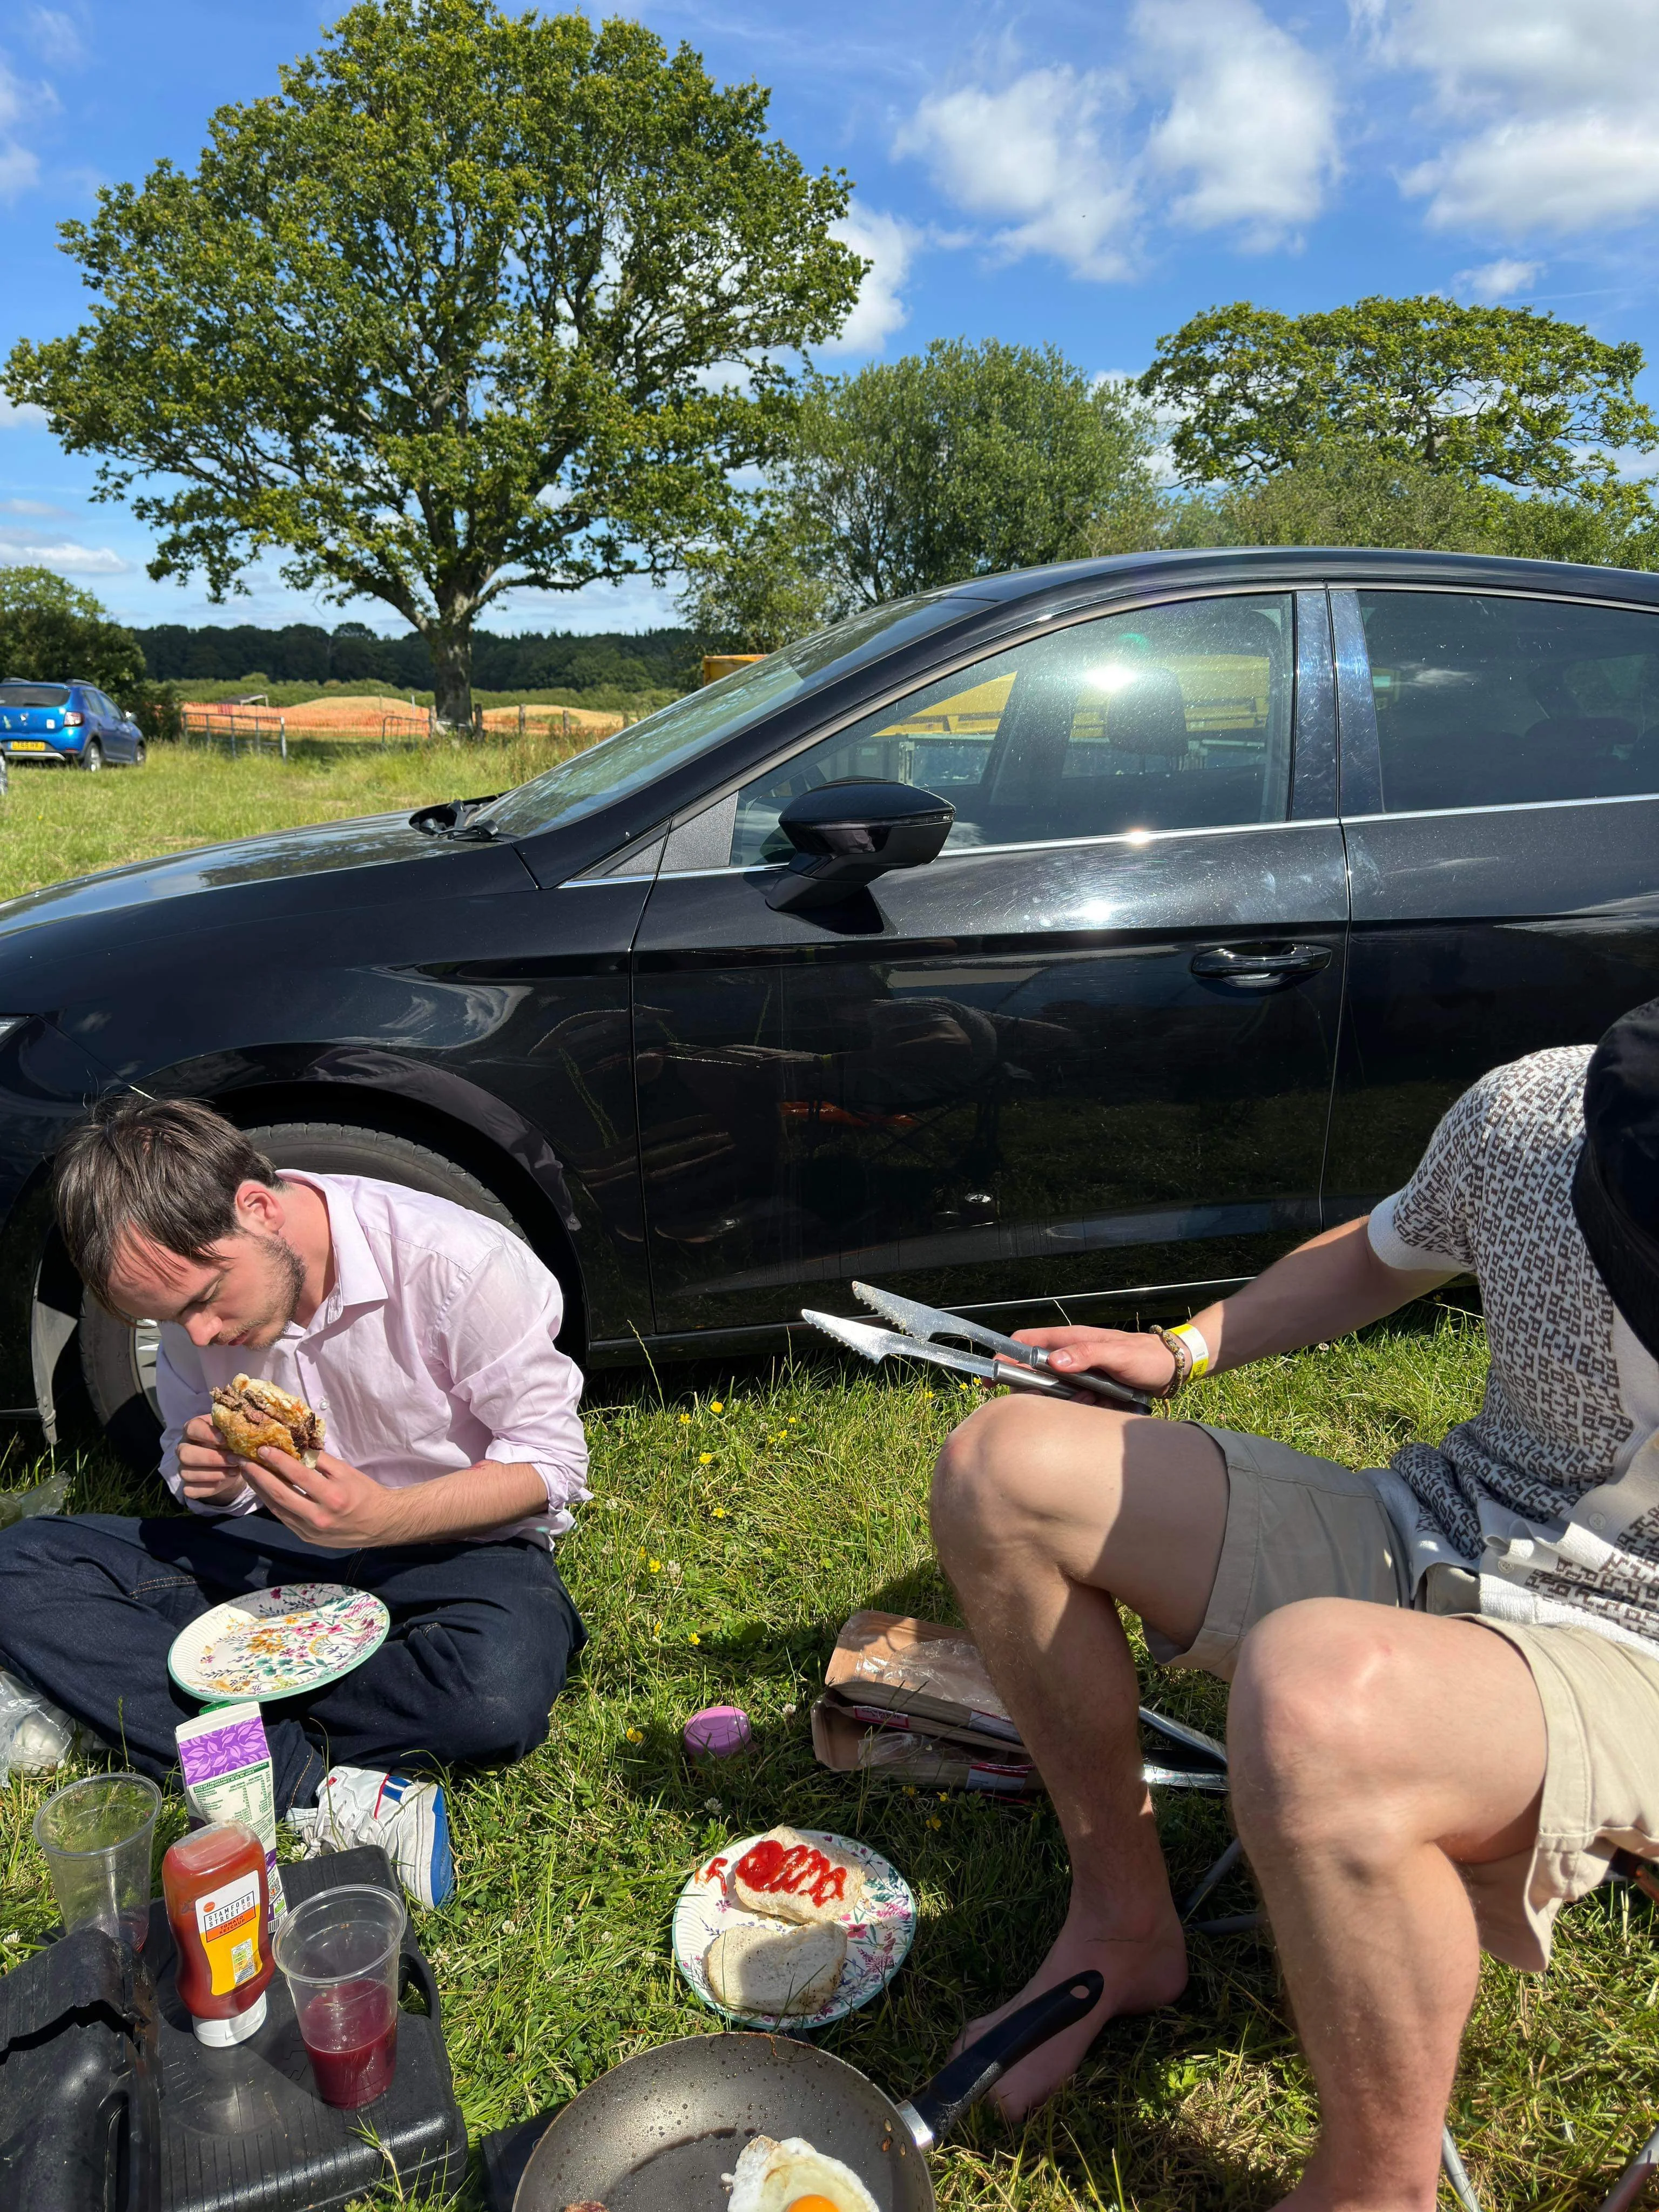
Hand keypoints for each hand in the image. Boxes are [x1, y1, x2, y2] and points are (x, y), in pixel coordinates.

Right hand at [178, 1415, 254, 1509]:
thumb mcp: (232, 1433)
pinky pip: (190, 1490)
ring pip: (188, 1473)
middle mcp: (183, 1448)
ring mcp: (182, 1468)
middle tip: (233, 1459)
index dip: (207, 1434)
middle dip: (211, 1458)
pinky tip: (223, 1481)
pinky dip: (208, 1487)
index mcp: (193, 1430)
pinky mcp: (186, 1485)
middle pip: (186, 1454)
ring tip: (235, 1470)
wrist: (231, 1463)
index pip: (192, 1428)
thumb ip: (234, 1430)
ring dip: (214, 1474)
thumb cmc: (230, 1442)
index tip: (225, 1439)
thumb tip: (244, 1431)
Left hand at [236, 1445, 409, 1548]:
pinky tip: (265, 1492)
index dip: (278, 1461)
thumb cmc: (365, 1493)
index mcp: (333, 1496)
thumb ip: (320, 1461)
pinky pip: (285, 1518)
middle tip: (245, 1462)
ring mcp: (311, 1531)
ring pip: (278, 1509)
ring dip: (261, 1491)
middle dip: (260, 1477)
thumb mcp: (347, 1472)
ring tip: (249, 1475)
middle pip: (281, 1495)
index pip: (298, 1475)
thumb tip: (295, 1447)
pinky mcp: (307, 1538)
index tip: (262, 1449)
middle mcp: (319, 1516)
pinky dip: (272, 1504)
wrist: (380, 1523)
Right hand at [1004, 1324, 1179, 1395]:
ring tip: (1095, 1399)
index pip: (1026, 1342)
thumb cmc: (1145, 1356)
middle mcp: (1070, 1355)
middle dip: (1040, 1390)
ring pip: (1056, 1392)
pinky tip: (1104, 1406)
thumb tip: (1054, 1362)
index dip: (1006, 1356)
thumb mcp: (1118, 1354)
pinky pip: (1074, 1404)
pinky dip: (1084, 1408)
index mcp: (1070, 1339)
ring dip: (1069, 1402)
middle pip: (1035, 1373)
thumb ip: (1086, 1354)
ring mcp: (1079, 1373)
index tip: (993, 1375)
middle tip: (1058, 1400)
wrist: (1173, 1368)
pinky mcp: (1090, 1389)